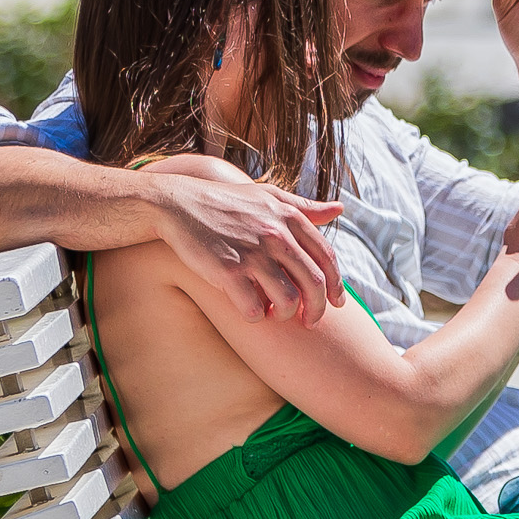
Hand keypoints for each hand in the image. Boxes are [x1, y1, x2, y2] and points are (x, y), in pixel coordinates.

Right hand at [143, 155, 347, 323]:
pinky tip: (252, 312)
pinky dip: (256, 317)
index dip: (336, 286)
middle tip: (312, 322)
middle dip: (317, 310)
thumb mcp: (269, 196)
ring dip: (285, 316)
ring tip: (276, 315)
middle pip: (313, 284)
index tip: (338, 304)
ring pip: (288, 301)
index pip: (326, 259)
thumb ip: (305, 207)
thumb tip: (340, 208)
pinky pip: (254, 309)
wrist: (179, 204)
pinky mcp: (227, 271)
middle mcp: (275, 235)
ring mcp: (252, 254)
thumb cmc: (228, 202)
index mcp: (289, 217)